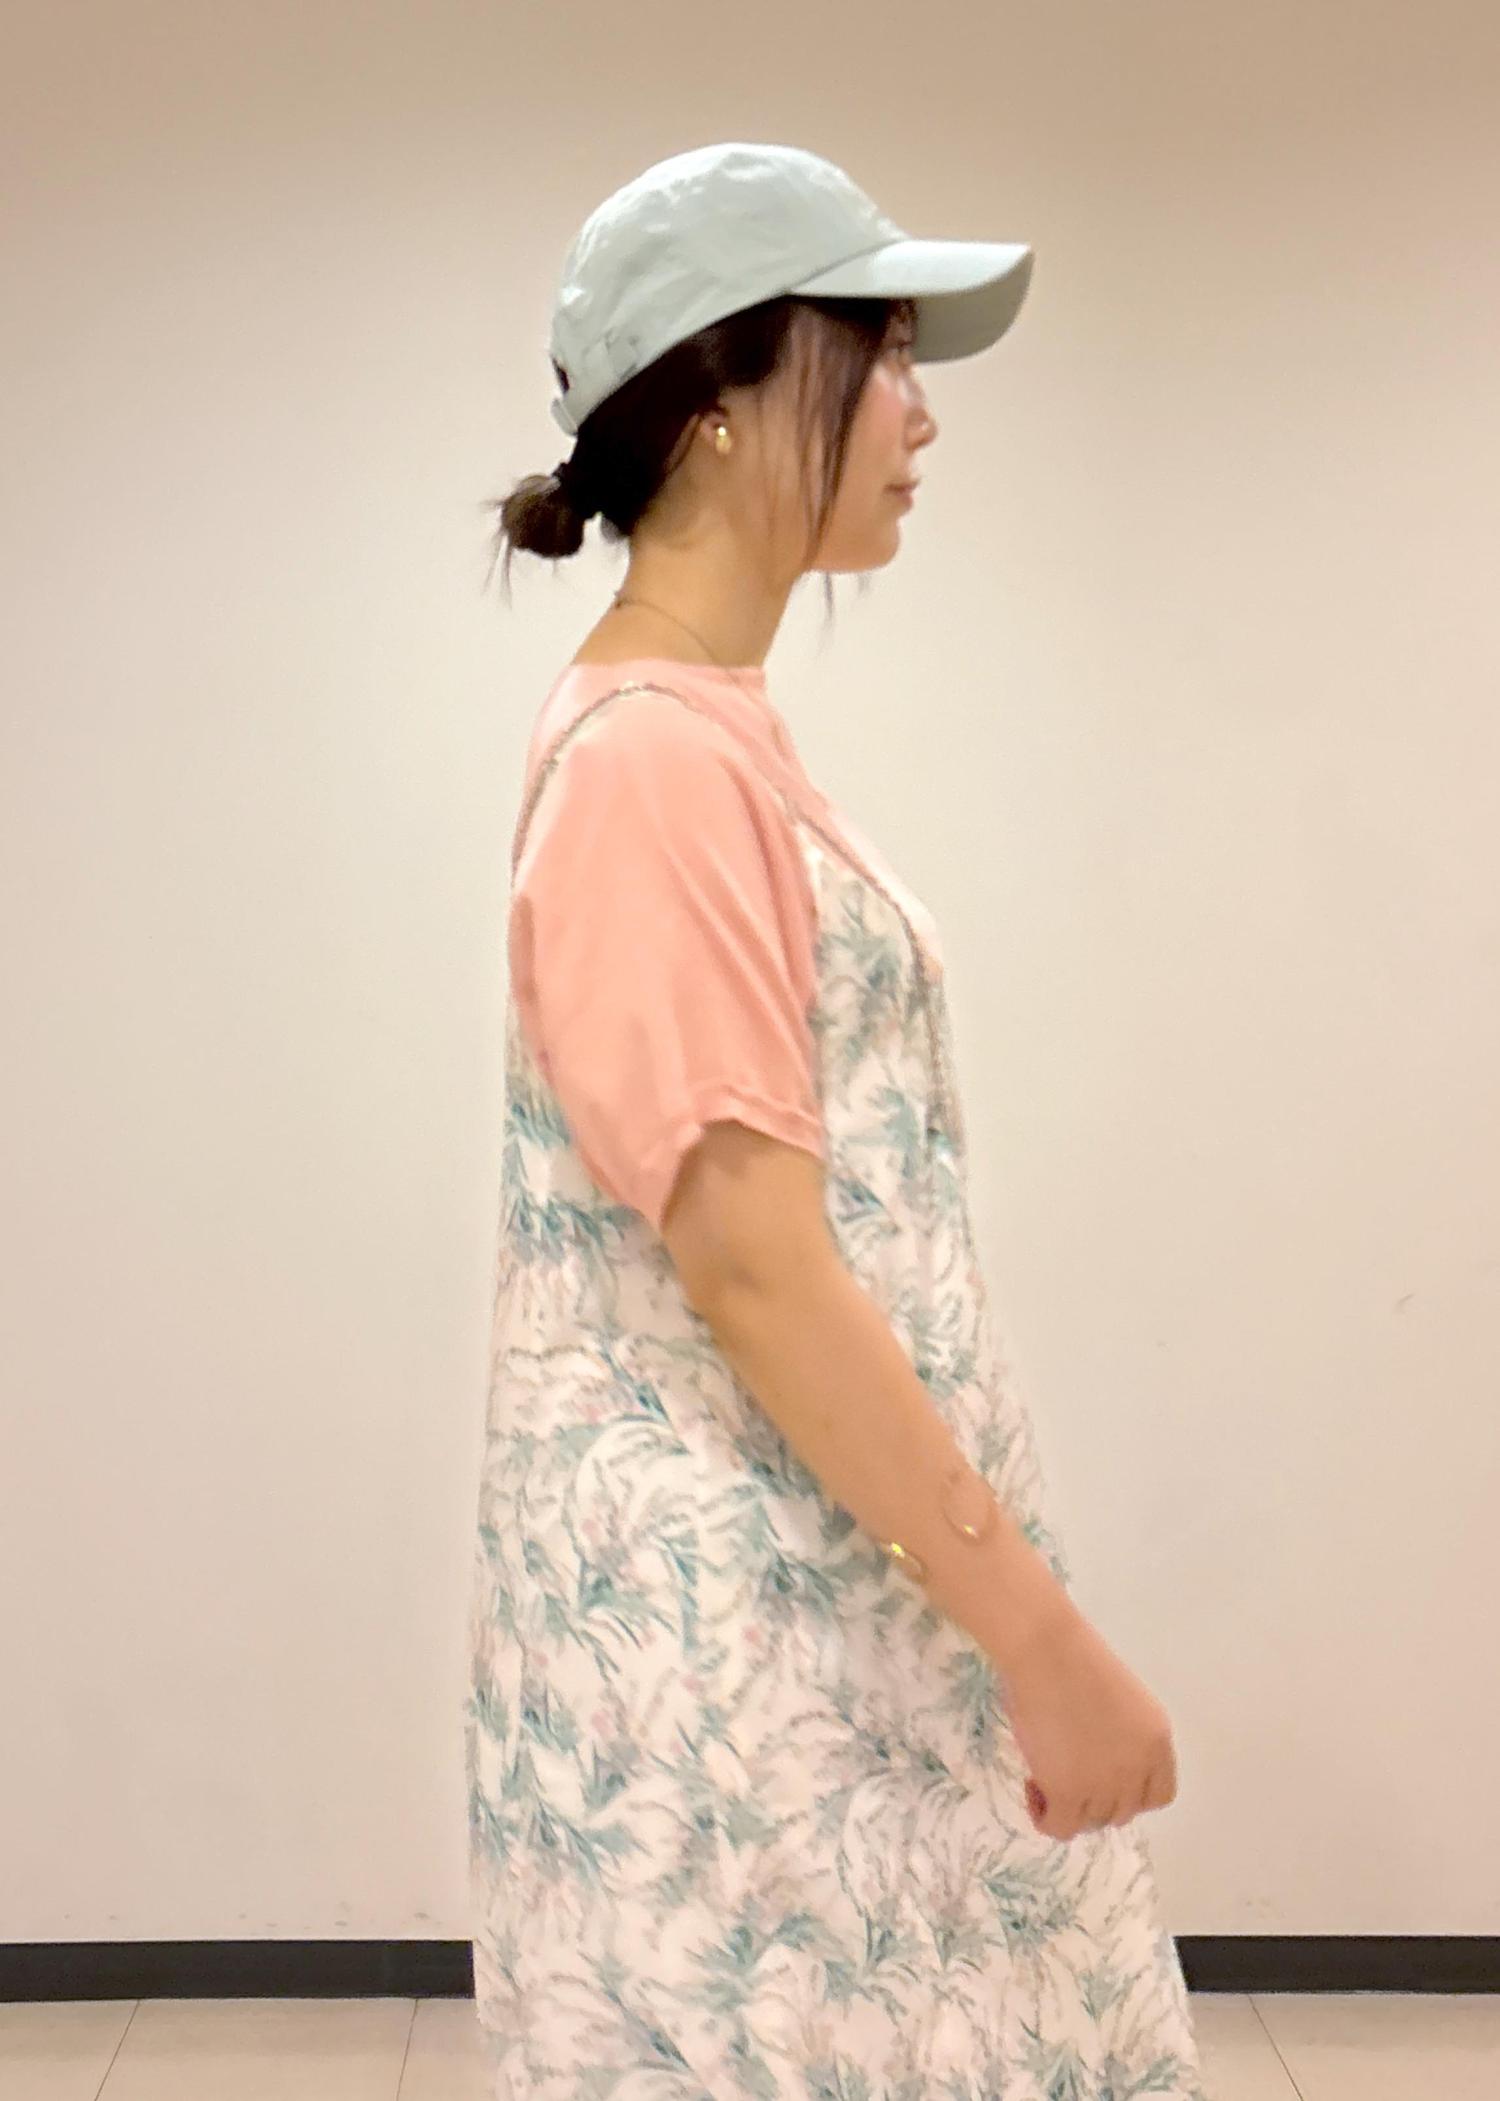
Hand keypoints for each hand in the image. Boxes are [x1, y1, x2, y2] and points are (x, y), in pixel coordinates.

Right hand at [1002, 1600, 1178, 1839]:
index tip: (1100, 1777)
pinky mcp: (1069, 1792)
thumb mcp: (1120, 1703)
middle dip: (1094, 1798)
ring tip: (1042, 1774)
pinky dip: (1046, 1818)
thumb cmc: (1072, 1657)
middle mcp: (1139, 1767)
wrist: (1045, 1649)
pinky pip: (1061, 1828)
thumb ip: (1121, 1739)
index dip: (1128, 1793)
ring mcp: (1106, 1783)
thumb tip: (1094, 1765)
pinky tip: (1033, 1790)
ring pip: (1092, 1821)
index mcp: (1157, 1740)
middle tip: (1064, 1770)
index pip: (1158, 1795)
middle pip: (1122, 1811)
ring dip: (1069, 1806)